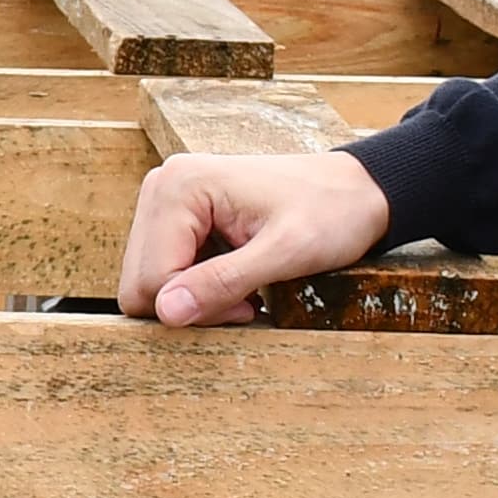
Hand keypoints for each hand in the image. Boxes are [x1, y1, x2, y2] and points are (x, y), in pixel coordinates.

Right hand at [119, 148, 396, 326]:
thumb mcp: (285, 254)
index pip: (150, 279)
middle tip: (245, 301)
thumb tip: (165, 311)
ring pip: (149, 282)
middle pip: (141, 282)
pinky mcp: (178, 215)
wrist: (355, 191)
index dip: (196, 307)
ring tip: (243, 288)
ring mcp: (167, 200)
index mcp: (179, 187)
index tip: (247, 306)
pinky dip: (197, 286)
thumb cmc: (330, 213)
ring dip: (195, 298)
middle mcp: (162, 187)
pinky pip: (165, 270)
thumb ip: (222, 282)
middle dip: (191, 304)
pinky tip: (234, 277)